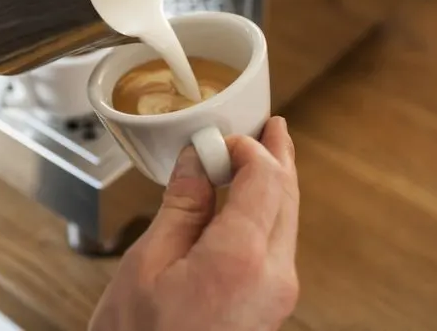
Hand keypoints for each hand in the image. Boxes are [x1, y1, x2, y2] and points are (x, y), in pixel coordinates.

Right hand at [89, 117, 299, 330]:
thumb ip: (182, 206)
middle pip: (287, 197)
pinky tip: (250, 204)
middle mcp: (274, 277)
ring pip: (288, 222)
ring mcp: (278, 296)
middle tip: (269, 126)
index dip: (248, 147)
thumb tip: (197, 160)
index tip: (223, 135)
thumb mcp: (148, 264)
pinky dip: (268, 215)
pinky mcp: (272, 309)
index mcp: (240, 259)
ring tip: (258, 156)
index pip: (265, 178)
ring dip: (274, 185)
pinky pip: (279, 247)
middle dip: (277, 157)